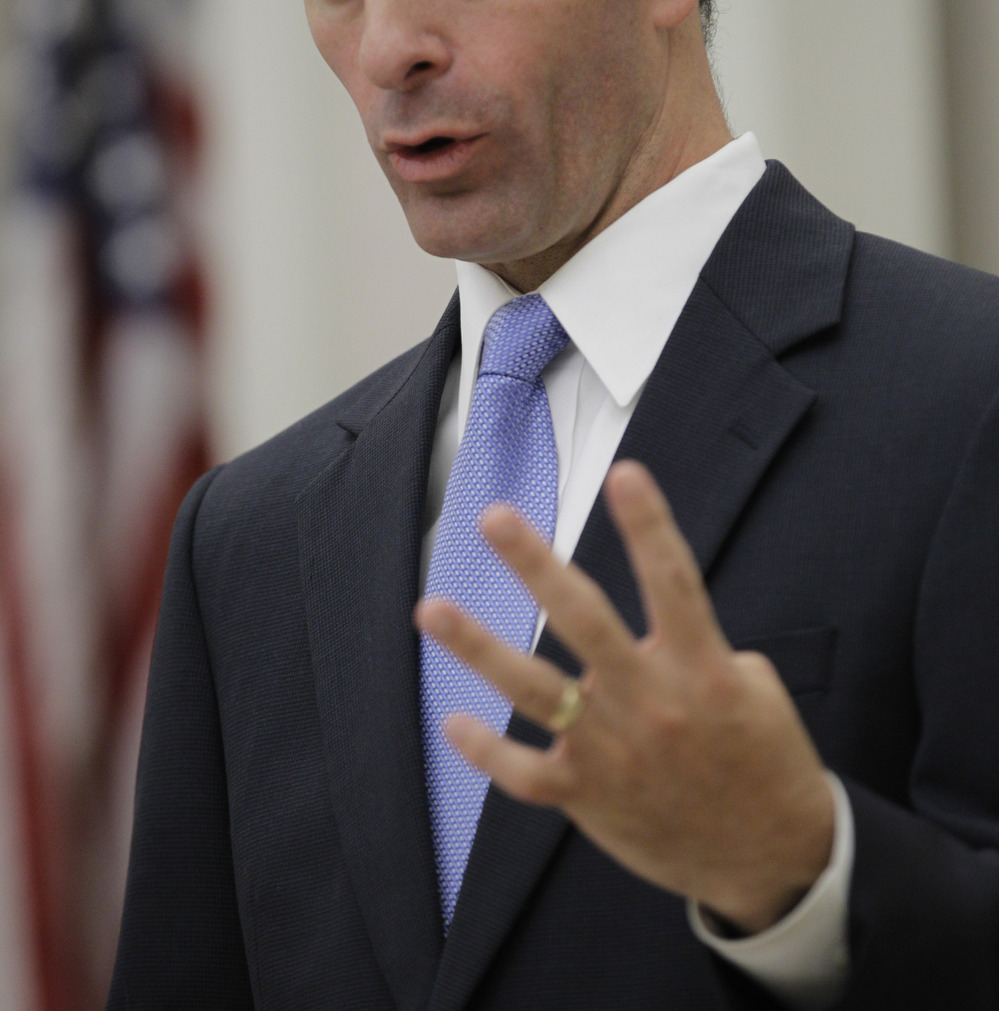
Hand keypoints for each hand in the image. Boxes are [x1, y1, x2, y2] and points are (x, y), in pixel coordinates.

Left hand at [415, 460, 834, 933]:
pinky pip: (523, 771)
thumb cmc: (766, 764)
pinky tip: (454, 720)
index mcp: (703, 669)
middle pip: (585, 620)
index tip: (625, 474)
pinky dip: (486, 749)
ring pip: (534, 690)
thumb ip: (701, 648)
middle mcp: (652, 702)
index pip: (674, 581)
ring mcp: (614, 752)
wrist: (772, 860)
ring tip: (430, 608)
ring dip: (478, 647)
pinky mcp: (589, 797)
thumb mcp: (758, 691)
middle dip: (536, 565)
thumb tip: (653, 628)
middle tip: (495, 517)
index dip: (650, 526)